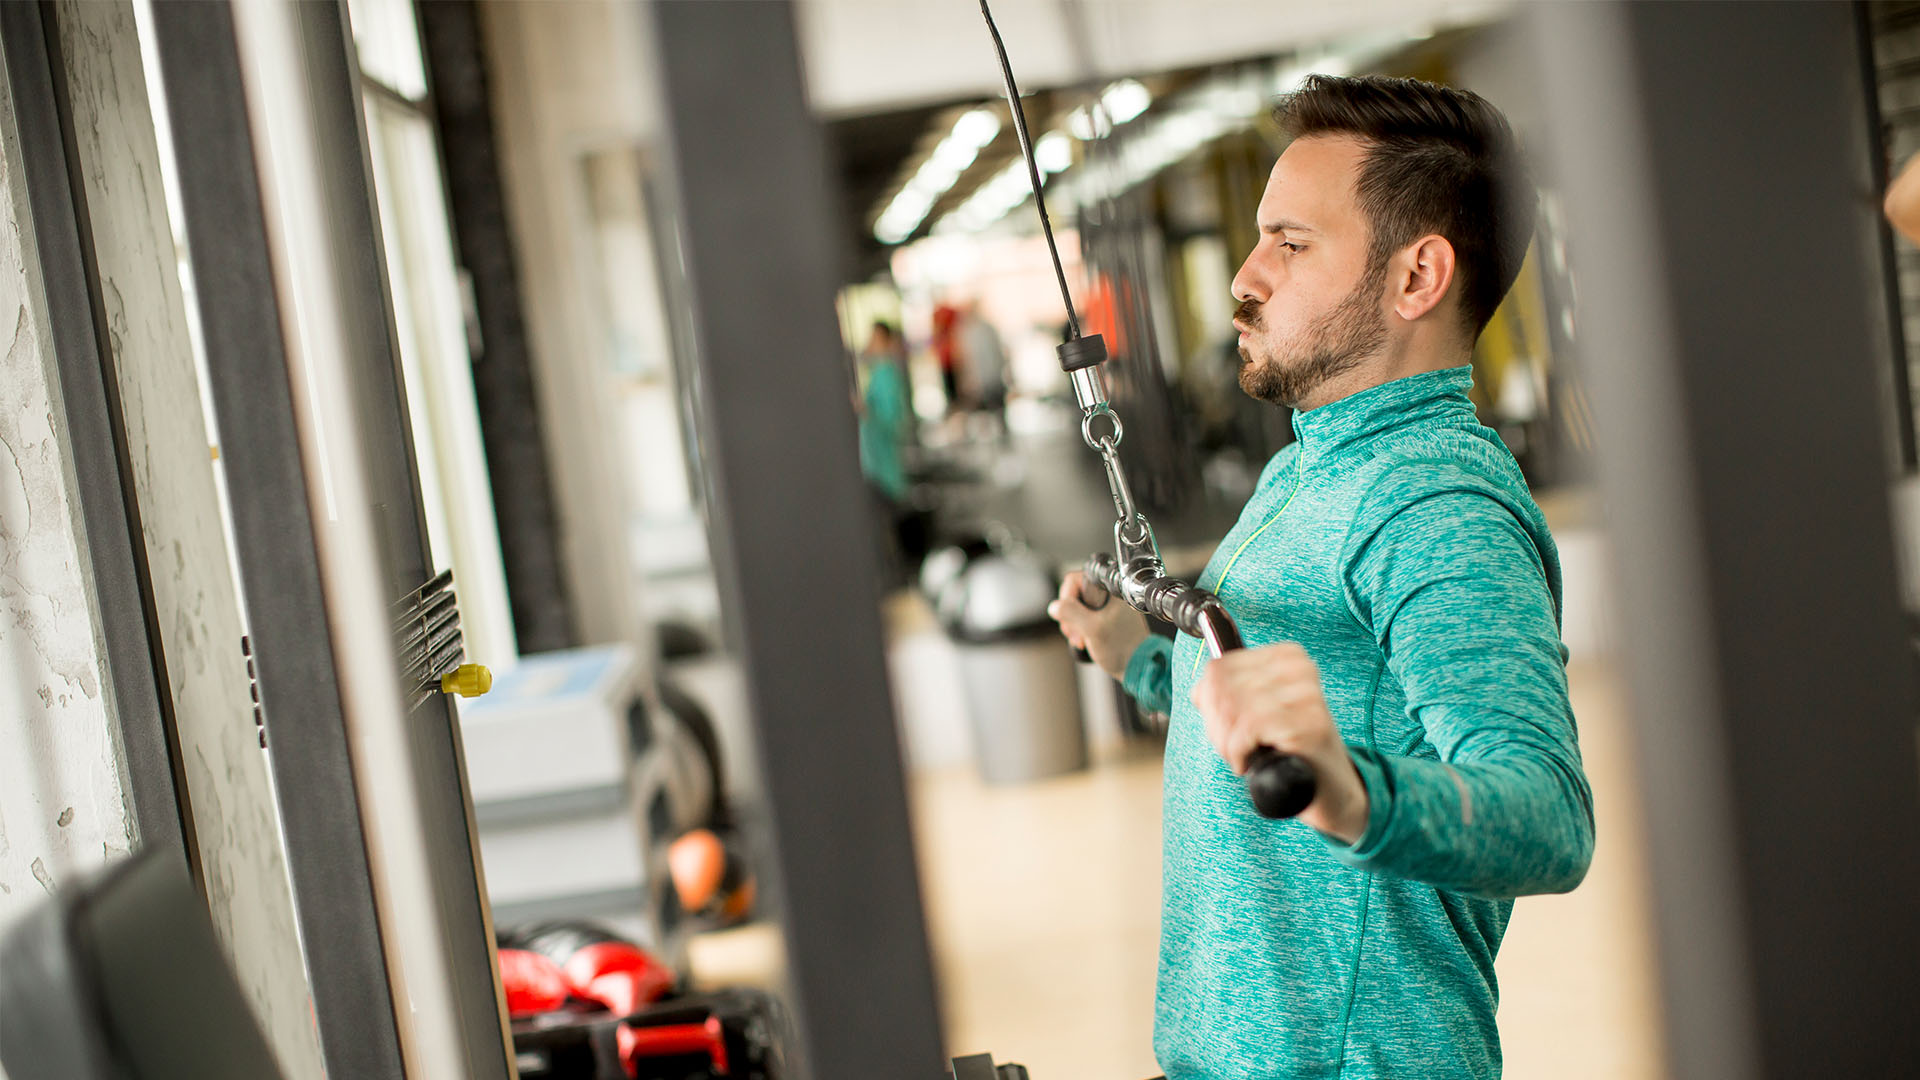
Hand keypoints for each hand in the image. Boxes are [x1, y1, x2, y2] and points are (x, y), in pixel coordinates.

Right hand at [1047, 571, 1148, 679]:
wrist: (1137, 666)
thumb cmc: (1122, 648)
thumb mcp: (1092, 629)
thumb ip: (1071, 613)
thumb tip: (1054, 606)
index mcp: (1109, 590)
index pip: (1075, 580)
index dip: (1067, 597)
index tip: (1068, 615)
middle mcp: (1107, 595)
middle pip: (1073, 595)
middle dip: (1068, 616)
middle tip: (1075, 632)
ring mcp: (1105, 608)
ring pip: (1075, 609)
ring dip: (1072, 626)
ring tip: (1080, 640)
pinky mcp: (1103, 620)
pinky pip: (1082, 619)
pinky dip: (1078, 630)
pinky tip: (1083, 642)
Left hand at [1190, 642, 1370, 841]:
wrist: (1330, 788)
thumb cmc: (1290, 749)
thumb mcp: (1257, 712)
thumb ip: (1226, 695)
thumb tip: (1199, 691)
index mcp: (1287, 656)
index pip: (1219, 668)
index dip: (1209, 704)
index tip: (1222, 727)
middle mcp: (1299, 668)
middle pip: (1221, 688)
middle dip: (1216, 725)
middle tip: (1232, 748)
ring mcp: (1307, 695)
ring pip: (1232, 709)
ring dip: (1226, 742)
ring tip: (1241, 756)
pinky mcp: (1308, 724)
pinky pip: (1247, 730)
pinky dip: (1238, 753)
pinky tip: (1249, 764)